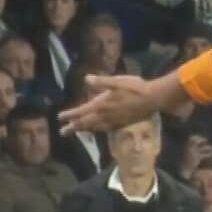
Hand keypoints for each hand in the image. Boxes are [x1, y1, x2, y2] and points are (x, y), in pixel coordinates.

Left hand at [58, 73, 187, 134]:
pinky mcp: (121, 124)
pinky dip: (96, 130)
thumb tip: (86, 79)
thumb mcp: (117, 81)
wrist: (152, 99)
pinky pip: (104, 129)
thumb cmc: (135, 87)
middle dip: (73, 127)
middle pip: (85, 124)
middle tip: (62, 132)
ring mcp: (113, 122)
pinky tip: (96, 129)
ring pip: (94, 128)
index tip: (59, 118)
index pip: (81, 111)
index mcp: (101, 104)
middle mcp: (105, 116)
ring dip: (84, 130)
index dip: (69, 115)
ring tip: (76, 131)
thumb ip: (101, 82)